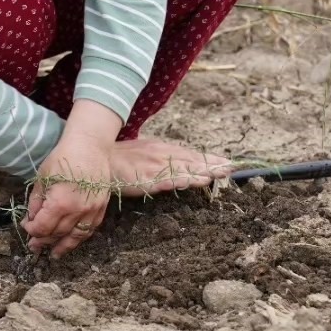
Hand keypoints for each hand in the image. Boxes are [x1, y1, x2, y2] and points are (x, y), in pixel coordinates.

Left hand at [22, 131, 112, 257]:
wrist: (90, 145)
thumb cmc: (64, 157)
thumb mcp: (43, 178)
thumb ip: (36, 202)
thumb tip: (31, 219)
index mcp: (61, 203)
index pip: (43, 227)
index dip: (32, 230)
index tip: (26, 227)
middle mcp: (78, 211)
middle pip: (58, 234)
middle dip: (43, 241)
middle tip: (34, 246)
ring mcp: (92, 210)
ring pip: (76, 236)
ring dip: (63, 246)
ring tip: (53, 254)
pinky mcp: (101, 207)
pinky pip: (90, 229)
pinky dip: (80, 237)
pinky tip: (72, 241)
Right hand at [109, 137, 232, 195]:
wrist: (97, 158)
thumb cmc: (120, 158)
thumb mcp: (144, 153)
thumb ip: (160, 158)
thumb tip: (175, 163)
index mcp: (162, 150)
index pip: (190, 155)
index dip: (209, 159)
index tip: (227, 162)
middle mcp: (162, 155)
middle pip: (192, 161)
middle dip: (213, 164)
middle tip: (233, 167)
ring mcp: (156, 166)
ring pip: (185, 169)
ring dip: (204, 170)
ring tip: (222, 172)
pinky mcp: (147, 178)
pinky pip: (169, 180)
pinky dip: (185, 179)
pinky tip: (198, 181)